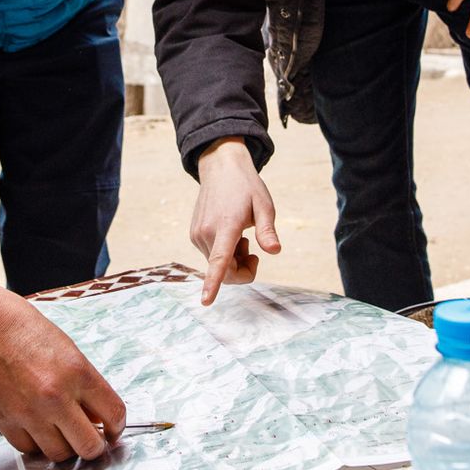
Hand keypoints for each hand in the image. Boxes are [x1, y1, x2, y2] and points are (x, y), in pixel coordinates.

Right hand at [0, 263, 125, 460]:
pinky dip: (36, 444)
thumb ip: (81, 382)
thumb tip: (94, 413)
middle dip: (94, 446)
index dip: (117, 428)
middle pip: (89, 446)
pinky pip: (29, 449)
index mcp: (77, 372)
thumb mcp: (64, 346)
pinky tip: (36, 429)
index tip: (112, 431)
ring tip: (61, 434)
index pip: (114, 414)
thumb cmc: (18, 325)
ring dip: (65, 448)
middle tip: (90, 439)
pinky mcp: (4, 421)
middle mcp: (56, 397)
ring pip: (60, 454)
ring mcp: (29, 413)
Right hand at [190, 138, 280, 304]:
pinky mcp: (194, 235)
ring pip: (217, 266)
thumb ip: (268, 230)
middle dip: (242, 271)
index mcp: (226, 226)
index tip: (206, 301)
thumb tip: (275, 250)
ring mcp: (197, 235)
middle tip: (255, 252)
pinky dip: (224, 254)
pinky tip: (231, 234)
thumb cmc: (246, 187)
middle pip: (224, 271)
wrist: (220, 169)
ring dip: (234, 260)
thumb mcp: (264, 205)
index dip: (214, 282)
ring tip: (242, 237)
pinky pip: (211, 257)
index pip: (219, 260)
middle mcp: (206, 233)